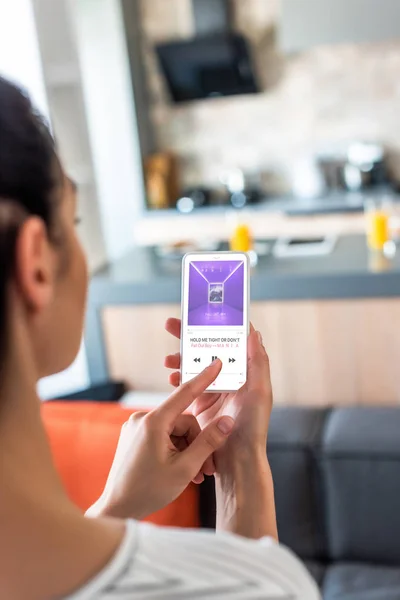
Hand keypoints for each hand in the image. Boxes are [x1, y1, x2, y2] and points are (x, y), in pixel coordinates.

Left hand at [86, 360, 234, 520]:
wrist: (117, 509)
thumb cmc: (148, 491)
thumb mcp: (185, 468)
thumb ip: (208, 442)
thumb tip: (227, 421)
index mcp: (153, 422)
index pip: (185, 393)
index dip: (204, 378)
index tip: (217, 363)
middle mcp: (142, 419)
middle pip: (183, 421)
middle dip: (198, 444)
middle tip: (206, 470)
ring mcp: (136, 427)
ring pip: (175, 431)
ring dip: (188, 451)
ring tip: (194, 476)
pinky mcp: (134, 437)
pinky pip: (163, 436)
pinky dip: (175, 451)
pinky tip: (180, 471)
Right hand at [165, 319, 272, 457]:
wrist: (237, 461)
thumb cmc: (253, 428)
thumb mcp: (260, 392)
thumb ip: (258, 362)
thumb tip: (254, 332)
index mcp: (245, 371)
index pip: (230, 340)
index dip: (216, 324)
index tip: (200, 313)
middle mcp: (230, 377)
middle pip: (208, 348)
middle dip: (190, 335)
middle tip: (172, 324)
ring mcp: (215, 390)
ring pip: (195, 364)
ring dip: (181, 357)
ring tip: (168, 359)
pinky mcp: (202, 403)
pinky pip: (187, 384)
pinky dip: (178, 378)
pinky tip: (172, 377)